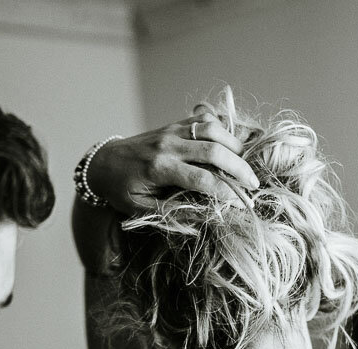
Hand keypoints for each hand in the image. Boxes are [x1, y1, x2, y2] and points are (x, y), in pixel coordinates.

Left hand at [86, 110, 259, 214]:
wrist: (103, 163)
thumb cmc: (121, 191)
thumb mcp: (141, 210)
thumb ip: (170, 213)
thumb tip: (202, 219)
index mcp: (159, 169)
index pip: (202, 179)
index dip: (226, 192)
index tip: (242, 204)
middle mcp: (168, 145)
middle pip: (214, 149)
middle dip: (239, 167)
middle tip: (254, 185)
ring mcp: (172, 130)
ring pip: (212, 129)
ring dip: (235, 145)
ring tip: (246, 164)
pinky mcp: (174, 124)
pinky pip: (204, 119)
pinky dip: (223, 130)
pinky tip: (232, 145)